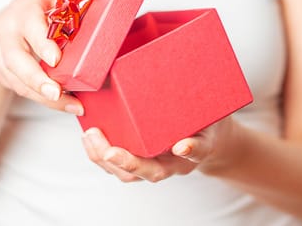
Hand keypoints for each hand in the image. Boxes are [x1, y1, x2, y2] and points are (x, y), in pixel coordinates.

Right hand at [0, 0, 83, 114]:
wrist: (4, 23)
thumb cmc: (38, 10)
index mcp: (24, 9)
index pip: (31, 27)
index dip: (42, 44)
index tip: (56, 60)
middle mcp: (5, 29)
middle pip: (17, 59)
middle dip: (37, 79)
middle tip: (57, 93)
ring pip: (16, 79)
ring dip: (43, 96)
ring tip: (70, 106)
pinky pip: (17, 88)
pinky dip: (40, 98)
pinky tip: (62, 104)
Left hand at [81, 116, 239, 181]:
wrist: (207, 133)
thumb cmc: (207, 127)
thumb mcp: (210, 127)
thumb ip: (199, 139)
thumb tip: (182, 147)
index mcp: (182, 161)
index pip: (164, 168)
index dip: (153, 163)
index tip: (143, 157)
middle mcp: (165, 166)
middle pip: (139, 174)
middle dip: (120, 163)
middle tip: (105, 148)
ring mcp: (151, 164)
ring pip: (124, 173)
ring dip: (103, 158)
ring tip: (90, 137)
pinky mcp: (139, 156)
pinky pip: (117, 163)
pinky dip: (101, 153)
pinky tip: (91, 136)